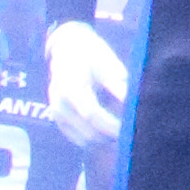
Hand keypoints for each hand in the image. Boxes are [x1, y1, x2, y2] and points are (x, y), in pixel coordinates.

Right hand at [44, 18, 126, 137]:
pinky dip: (96, 141)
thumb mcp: (105, 61)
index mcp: (70, 86)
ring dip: (105, 141)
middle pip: (88, 131)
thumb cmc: (90, 52)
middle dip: (111, 136)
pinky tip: (111, 136)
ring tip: (125, 135)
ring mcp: (57, 114)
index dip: (112, 124)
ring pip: (85, 140)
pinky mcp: (59, 121)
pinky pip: (79, 139)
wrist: (67, 47)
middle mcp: (59, 103)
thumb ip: (116, 82)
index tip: (130, 128)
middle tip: (132, 135)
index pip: (92, 114)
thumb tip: (131, 100)